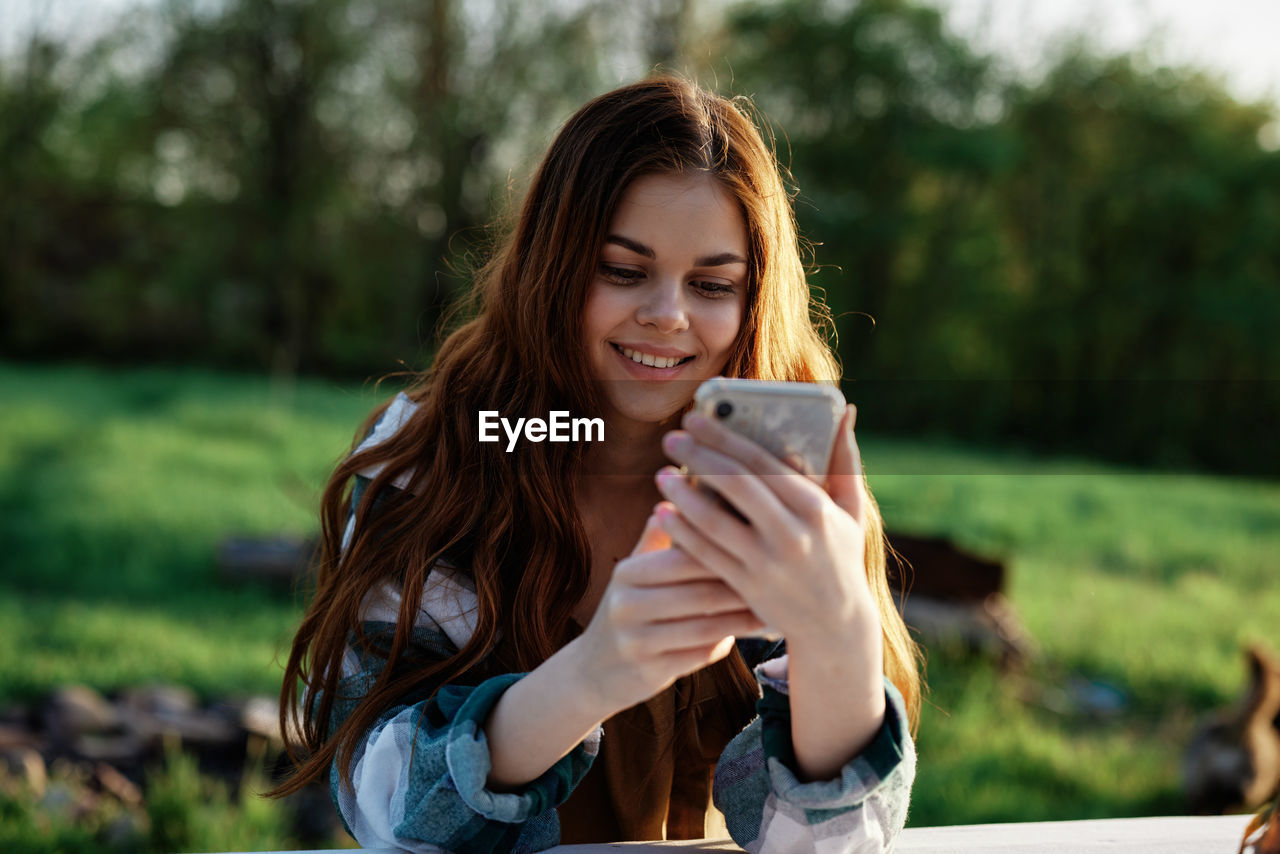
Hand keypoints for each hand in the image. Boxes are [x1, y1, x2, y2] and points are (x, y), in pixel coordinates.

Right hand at [574, 514, 765, 714]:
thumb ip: (658, 538)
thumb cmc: (629, 611)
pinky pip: (698, 654)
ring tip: (774, 610)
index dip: (727, 550)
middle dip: (743, 587)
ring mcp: (635, 640)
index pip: (686, 556)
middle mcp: (626, 603)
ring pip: (704, 626)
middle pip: (699, 591)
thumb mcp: (633, 574)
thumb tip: (680, 488)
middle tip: (782, 580)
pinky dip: (727, 643)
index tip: (763, 545)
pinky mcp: (648, 670)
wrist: (593, 671)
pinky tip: (749, 635)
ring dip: (743, 620)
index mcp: (628, 572)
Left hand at [653, 405, 879, 647]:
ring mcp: (768, 563)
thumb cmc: (841, 555)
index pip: (762, 462)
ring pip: (714, 521)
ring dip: (682, 495)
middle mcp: (792, 534)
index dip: (725, 437)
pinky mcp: (748, 587)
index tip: (696, 418)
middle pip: (735, 485)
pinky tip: (662, 514)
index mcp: (815, 507)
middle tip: (671, 438)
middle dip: (698, 457)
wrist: (836, 626)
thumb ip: (845, 459)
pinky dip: (682, 533)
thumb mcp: (851, 509)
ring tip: (661, 474)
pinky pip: (707, 555)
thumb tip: (844, 410)